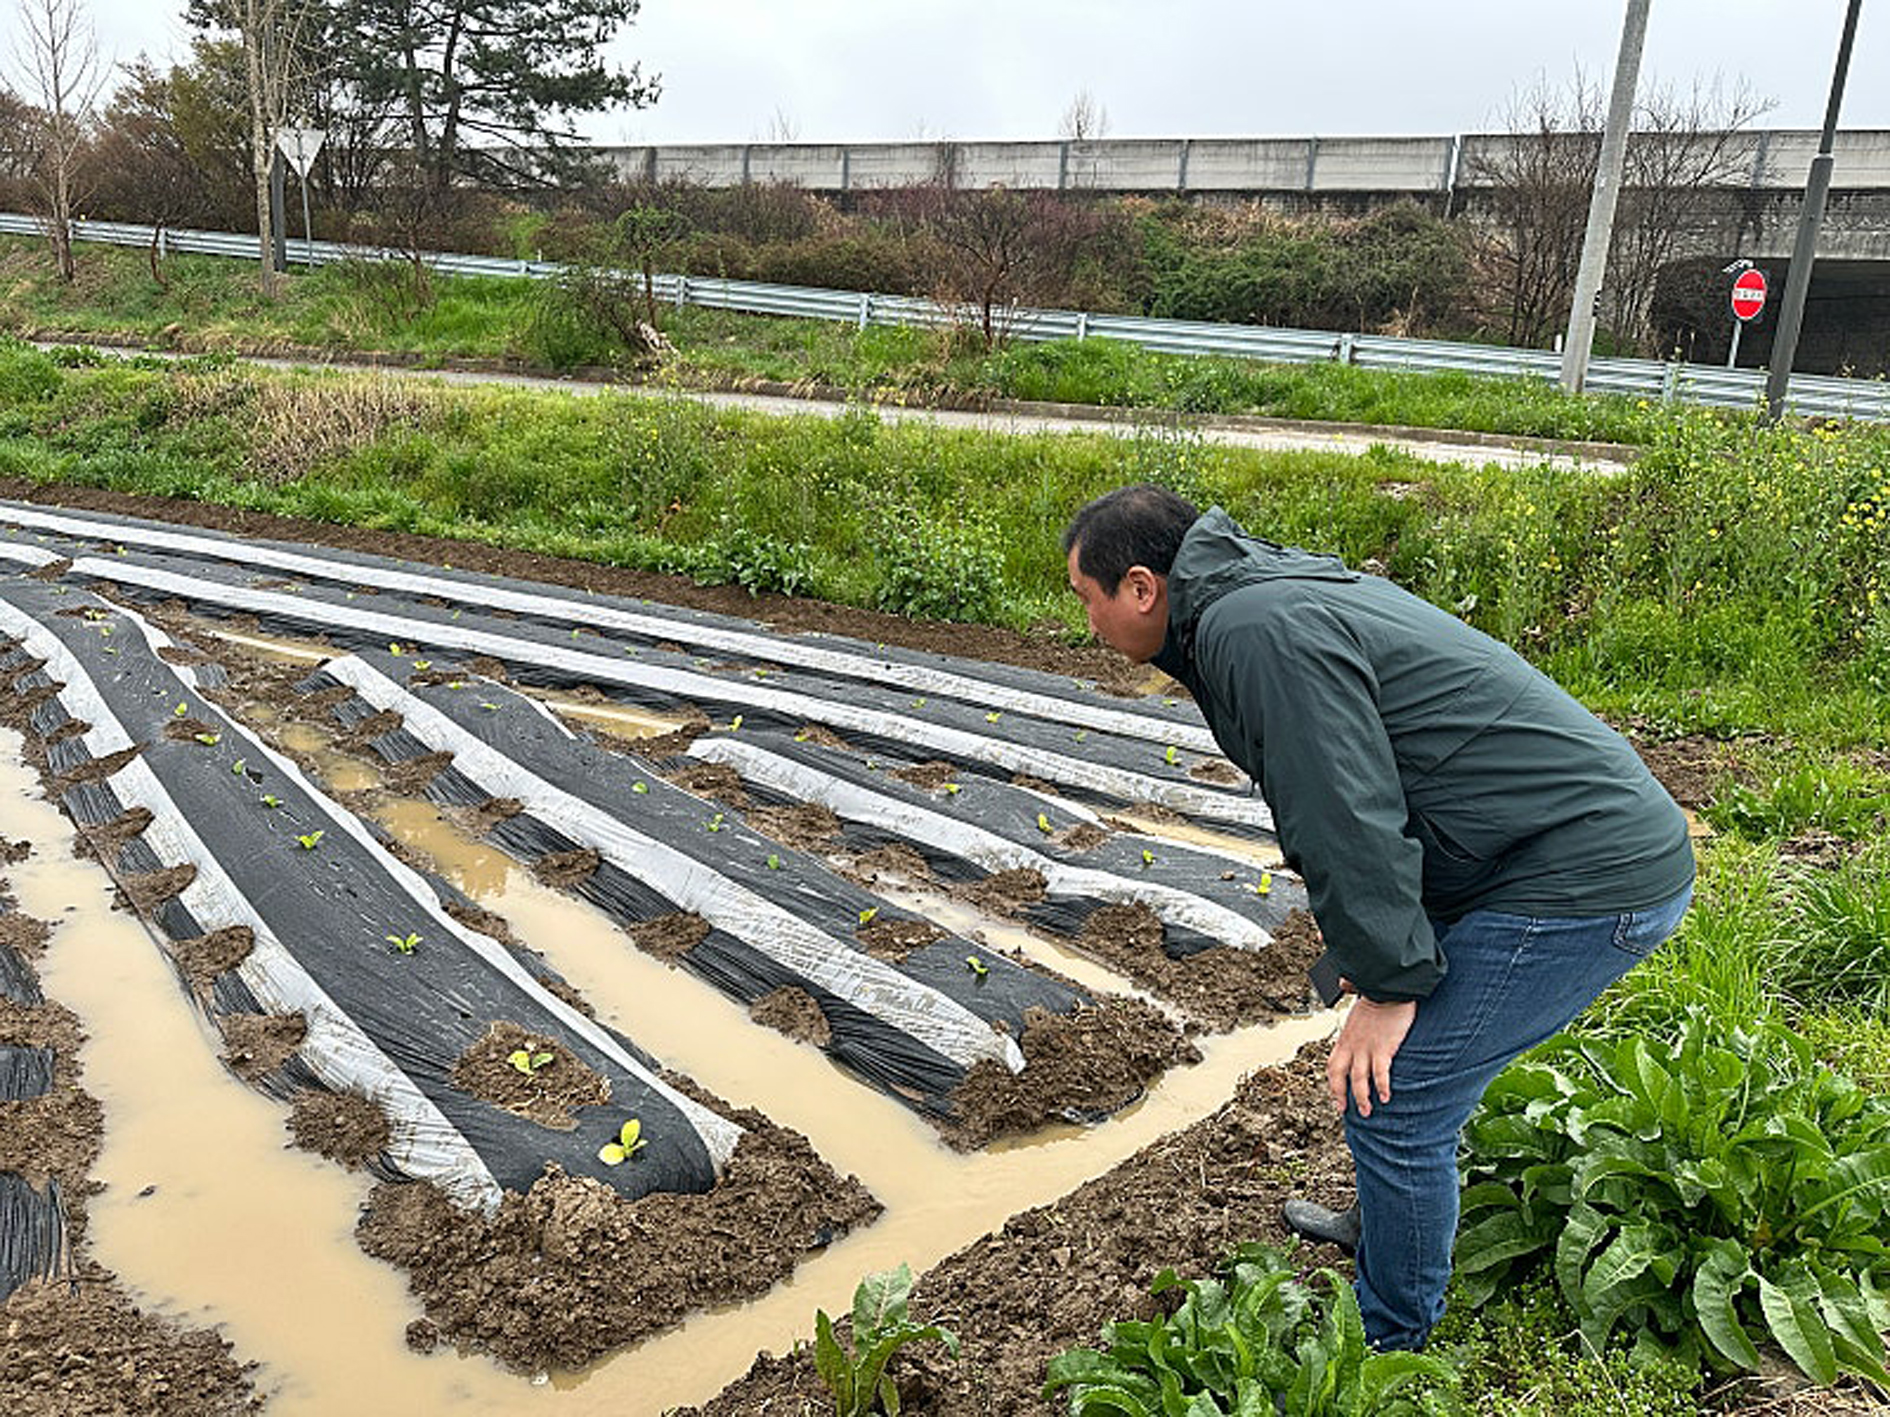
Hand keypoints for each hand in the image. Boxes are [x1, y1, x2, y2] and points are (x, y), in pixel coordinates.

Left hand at [1327, 997, 1416, 1117]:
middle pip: (1340, 1076)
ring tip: (1367, 1111)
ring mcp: (1366, 1048)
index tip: (1337, 1097)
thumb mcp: (1357, 1009)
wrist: (1387, 988)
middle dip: (1341, 1096)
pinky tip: (1386, 1098)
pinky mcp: (1383, 1048)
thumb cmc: (1376, 997)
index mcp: (1344, 1039)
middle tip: (1346, 1111)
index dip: (1333, 1084)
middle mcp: (1351, 1046)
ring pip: (1358, 1080)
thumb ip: (1351, 1018)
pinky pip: (1380, 1073)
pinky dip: (1381, 1087)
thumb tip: (1343, 986)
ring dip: (1362, 1098)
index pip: (1332, 1065)